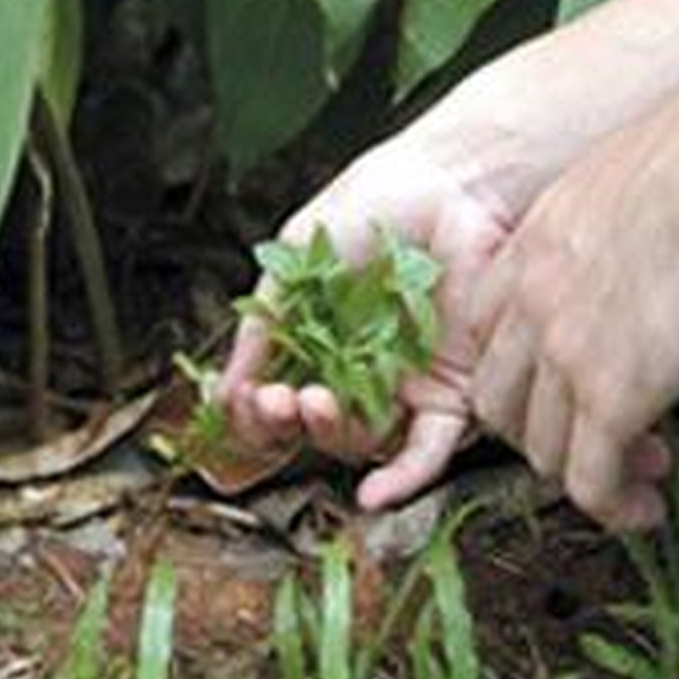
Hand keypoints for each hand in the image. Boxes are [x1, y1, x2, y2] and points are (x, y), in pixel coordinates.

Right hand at [219, 131, 527, 510]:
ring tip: (315, 403)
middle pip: (316, 427)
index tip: (249, 399)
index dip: (258, 412)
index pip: (279, 399)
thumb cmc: (373, 205)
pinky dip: (401, 480)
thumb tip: (225, 391)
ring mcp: (406, 384)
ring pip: (362, 440)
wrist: (449, 183)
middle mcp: (360, 370)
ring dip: (329, 435)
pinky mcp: (453, 390)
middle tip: (281, 400)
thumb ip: (259, 327)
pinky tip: (369, 495)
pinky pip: (427, 450)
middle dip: (288, 422)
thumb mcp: (293, 263)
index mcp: (318, 342)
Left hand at [467, 96, 678, 529]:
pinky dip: (612, 506)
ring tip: (626, 482)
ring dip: (581, 475)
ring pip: (540, 450)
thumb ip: (590, 234)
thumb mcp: (602, 189)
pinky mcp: (610, 398)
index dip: (514, 373)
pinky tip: (639, 508)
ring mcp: (561, 361)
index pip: (486, 339)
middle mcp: (526, 315)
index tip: (547, 389)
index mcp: (521, 260)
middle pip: (498, 404)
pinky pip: (590, 479)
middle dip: (535, 433)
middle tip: (581, 442)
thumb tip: (624, 250)